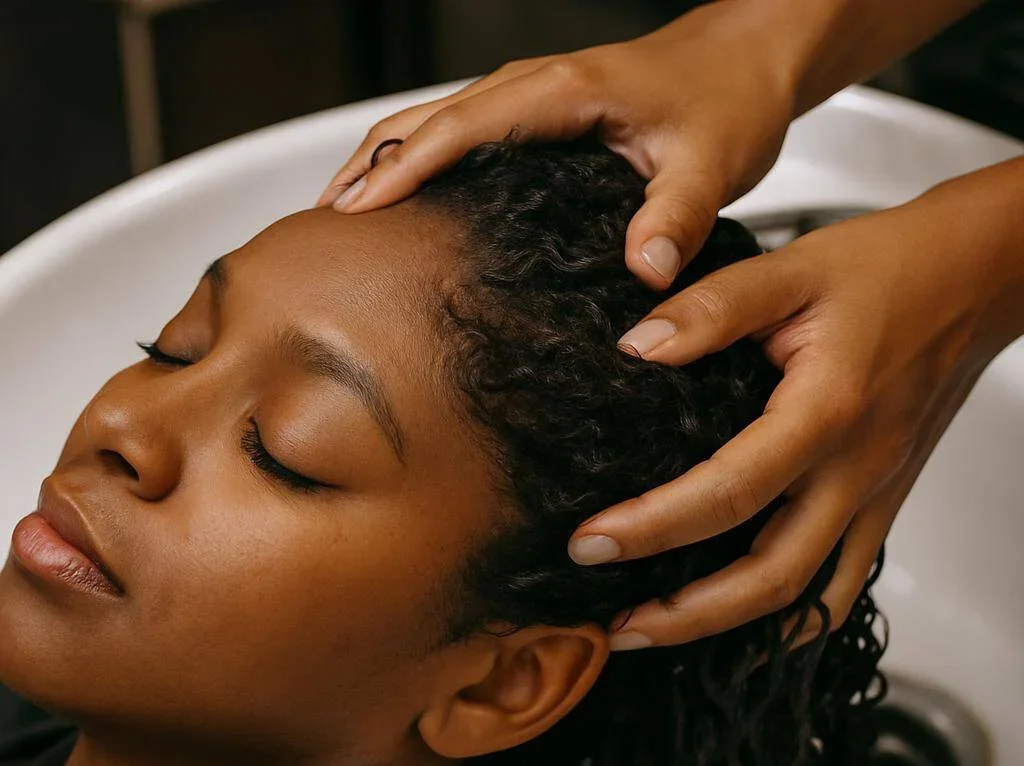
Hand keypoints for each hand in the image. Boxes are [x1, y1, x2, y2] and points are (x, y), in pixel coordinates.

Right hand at [317, 2, 802, 287]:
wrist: (744, 61)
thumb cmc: (728, 98)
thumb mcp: (713, 161)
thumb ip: (677, 217)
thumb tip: (644, 272)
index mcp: (561, 92)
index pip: (459, 127)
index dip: (403, 170)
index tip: (357, 211)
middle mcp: (532, 87)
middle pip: (420, 120)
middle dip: (363, 169)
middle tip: (318, 225)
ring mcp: (527, 97)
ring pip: (428, 123)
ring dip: (376, 163)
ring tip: (336, 214)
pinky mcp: (534, 115)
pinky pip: (455, 133)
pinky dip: (412, 160)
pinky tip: (399, 196)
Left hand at [570, 161, 1023, 649]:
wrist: (979, 276)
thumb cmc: (888, 268)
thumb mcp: (793, 267)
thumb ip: (713, 307)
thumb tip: (637, 348)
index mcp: (826, 411)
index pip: (728, 493)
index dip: (652, 528)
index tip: (588, 544)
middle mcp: (854, 470)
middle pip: (769, 576)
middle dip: (683, 613)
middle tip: (610, 623)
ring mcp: (874, 495)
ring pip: (804, 595)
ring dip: (726, 628)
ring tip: (654, 633)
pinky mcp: (882, 501)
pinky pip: (840, 585)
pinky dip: (790, 623)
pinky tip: (742, 630)